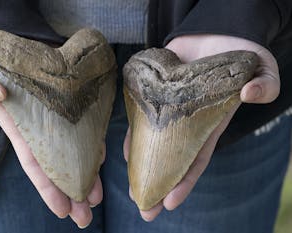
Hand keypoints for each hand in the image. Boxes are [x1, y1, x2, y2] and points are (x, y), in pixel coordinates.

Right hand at [0, 40, 102, 227]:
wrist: (11, 38)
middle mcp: (39, 126)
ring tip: (98, 197)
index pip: (35, 163)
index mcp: (18, 125)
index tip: (64, 210)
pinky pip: (84, 126)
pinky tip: (102, 160)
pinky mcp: (71, 102)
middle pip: (57, 165)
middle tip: (87, 215)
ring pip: (73, 150)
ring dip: (86, 174)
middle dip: (71, 191)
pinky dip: (92, 144)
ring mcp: (57, 116)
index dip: (48, 187)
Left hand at [123, 34, 279, 220]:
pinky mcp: (156, 95)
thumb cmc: (240, 55)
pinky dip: (134, 136)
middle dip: (158, 184)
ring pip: (154, 144)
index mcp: (210, 124)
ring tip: (130, 188)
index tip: (169, 202)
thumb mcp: (262, 68)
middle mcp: (188, 123)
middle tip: (143, 208)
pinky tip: (124, 152)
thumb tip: (252, 93)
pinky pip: (142, 119)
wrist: (214, 34)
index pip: (196, 159)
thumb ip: (265, 84)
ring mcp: (170, 111)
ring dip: (142, 166)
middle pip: (171, 159)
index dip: (184, 182)